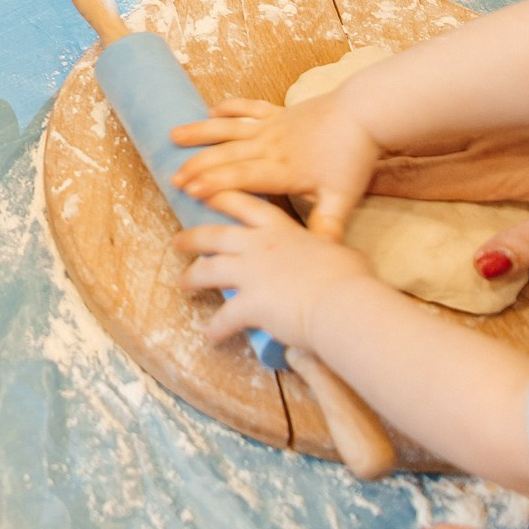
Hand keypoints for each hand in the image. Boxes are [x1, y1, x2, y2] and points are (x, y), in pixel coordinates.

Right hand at [173, 92, 381, 239]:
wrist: (366, 112)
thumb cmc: (353, 157)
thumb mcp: (343, 196)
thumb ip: (326, 225)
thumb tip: (318, 254)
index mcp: (283, 169)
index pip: (242, 177)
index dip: (216, 183)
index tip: (191, 190)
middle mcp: (270, 145)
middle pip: (228, 155)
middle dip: (198, 165)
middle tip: (173, 177)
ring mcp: (272, 126)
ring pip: (229, 129)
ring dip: (201, 133)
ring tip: (173, 136)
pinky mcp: (279, 112)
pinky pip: (248, 108)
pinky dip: (229, 107)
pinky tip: (210, 109)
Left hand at [178, 191, 377, 348]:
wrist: (342, 302)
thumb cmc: (350, 277)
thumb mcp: (341, 251)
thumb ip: (331, 248)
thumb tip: (343, 253)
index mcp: (281, 230)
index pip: (245, 206)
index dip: (222, 198)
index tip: (204, 192)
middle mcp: (259, 247)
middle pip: (214, 236)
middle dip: (192, 237)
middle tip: (178, 241)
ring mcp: (250, 274)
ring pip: (209, 270)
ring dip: (191, 277)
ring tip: (181, 283)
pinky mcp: (248, 304)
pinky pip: (224, 317)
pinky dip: (215, 328)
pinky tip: (210, 336)